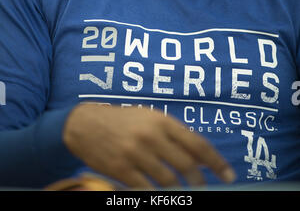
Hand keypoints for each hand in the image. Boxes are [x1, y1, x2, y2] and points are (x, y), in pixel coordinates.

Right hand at [63, 103, 234, 188]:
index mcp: (162, 121)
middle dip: (200, 182)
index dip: (216, 162)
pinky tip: (161, 195)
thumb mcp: (149, 118)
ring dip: (181, 192)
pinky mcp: (122, 170)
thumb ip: (173, 134)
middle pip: (187, 166)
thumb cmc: (122, 119)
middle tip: (204, 188)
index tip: (229, 175)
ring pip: (169, 182)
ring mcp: (136, 154)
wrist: (85, 124)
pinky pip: (147, 190)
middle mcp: (152, 136)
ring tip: (184, 193)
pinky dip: (157, 196)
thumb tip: (199, 157)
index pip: (198, 144)